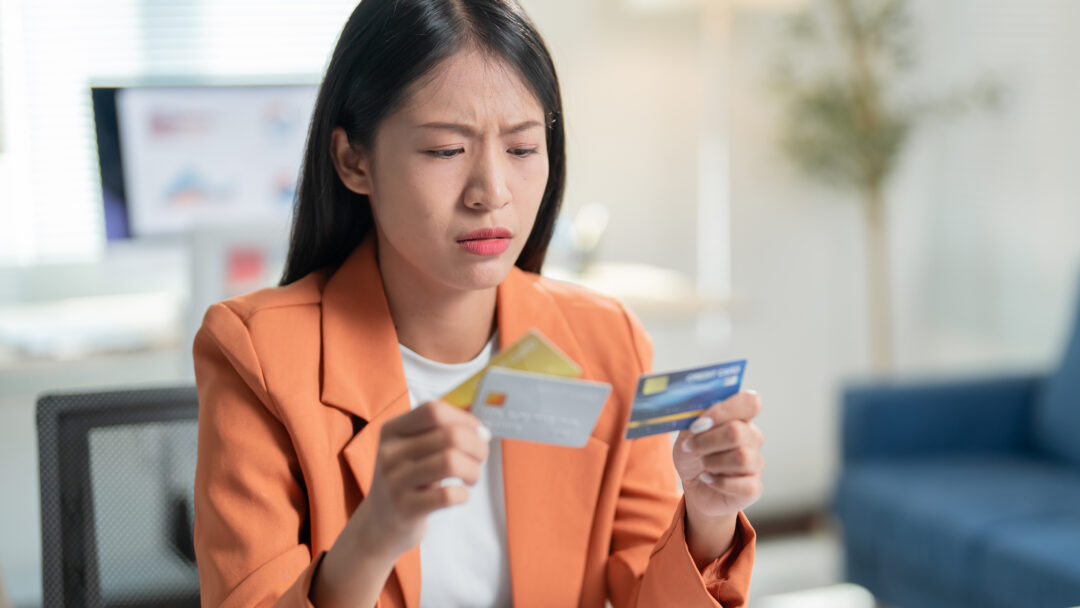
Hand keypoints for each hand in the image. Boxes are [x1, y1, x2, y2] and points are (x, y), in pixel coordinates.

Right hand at [352, 400, 491, 558]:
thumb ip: (441, 434)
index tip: (478, 433)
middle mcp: (390, 453)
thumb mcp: (413, 450)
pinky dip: (463, 494)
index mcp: (392, 430)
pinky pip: (447, 495)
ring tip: (471, 478)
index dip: (465, 419)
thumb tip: (482, 433)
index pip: (434, 411)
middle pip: (450, 436)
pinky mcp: (404, 509)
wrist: (379, 523)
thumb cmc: (408, 480)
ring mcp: (394, 481)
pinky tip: (460, 495)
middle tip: (479, 460)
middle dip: (477, 447)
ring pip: (451, 462)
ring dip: (473, 470)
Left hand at [672, 391, 763, 519]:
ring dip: (713, 462)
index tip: (699, 423)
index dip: (724, 410)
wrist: (694, 485)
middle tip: (690, 447)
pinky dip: (719, 482)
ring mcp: (756, 462)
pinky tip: (708, 479)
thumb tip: (701, 420)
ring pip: (742, 458)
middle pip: (738, 432)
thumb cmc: (693, 454)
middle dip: (707, 441)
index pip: (750, 402)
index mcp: (739, 417)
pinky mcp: (754, 487)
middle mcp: (752, 437)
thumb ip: (695, 422)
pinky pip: (744, 485)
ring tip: (702, 464)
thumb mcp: (687, 434)